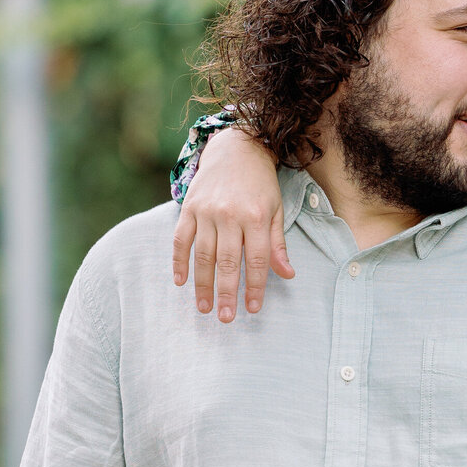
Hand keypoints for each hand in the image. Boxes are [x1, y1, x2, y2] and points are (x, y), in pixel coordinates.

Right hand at [172, 125, 292, 321]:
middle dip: (226, 293)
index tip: (252, 309)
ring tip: (204, 308)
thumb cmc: (261, 184)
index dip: (254, 287)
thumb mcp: (276, 211)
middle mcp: (230, 214)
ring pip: (203, 254)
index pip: (256, 260)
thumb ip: (277, 244)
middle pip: (227, 262)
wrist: (236, 148)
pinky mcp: (189, 207)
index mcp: (256, 217)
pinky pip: (181, 239)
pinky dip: (179, 261)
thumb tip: (287, 275)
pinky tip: (180, 282)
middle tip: (225, 318)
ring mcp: (207, 211)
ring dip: (202, 284)